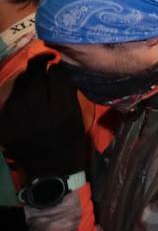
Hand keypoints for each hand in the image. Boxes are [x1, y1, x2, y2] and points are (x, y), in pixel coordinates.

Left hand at [0, 54, 87, 176]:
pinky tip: (22, 100)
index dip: (58, 66)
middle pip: (34, 78)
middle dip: (39, 65)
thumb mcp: (77, 117)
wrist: (52, 170)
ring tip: (32, 80)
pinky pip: (7, 105)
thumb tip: (59, 71)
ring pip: (18, 90)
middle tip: (44, 61)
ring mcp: (18, 120)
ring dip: (26, 82)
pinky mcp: (5, 128)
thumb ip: (68, 94)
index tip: (59, 64)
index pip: (57, 76)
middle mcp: (38, 112)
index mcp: (62, 110)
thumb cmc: (70, 141)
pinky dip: (15, 99)